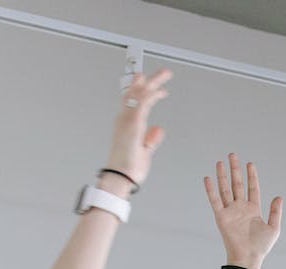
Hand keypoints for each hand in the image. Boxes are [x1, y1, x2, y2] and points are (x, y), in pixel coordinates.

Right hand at [104, 69, 171, 189]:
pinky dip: (149, 95)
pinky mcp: (132, 124)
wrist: (120, 177)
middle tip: (163, 73)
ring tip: (164, 75)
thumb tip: (158, 129)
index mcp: (126, 125)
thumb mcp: (144, 151)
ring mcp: (127, 121)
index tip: (153, 83)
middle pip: (135, 93)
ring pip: (139, 94)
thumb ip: (151, 139)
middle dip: (149, 81)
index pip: (133, 101)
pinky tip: (158, 91)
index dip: (142, 89)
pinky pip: (141, 105)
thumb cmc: (128, 168)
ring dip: (152, 83)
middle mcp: (124, 119)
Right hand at [204, 153, 281, 268]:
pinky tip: (208, 178)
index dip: (251, 176)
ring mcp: (230, 211)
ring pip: (225, 189)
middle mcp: (240, 208)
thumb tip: (278, 196)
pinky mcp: (221, 217)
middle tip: (233, 155)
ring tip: (220, 162)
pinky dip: (210, 190)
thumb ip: (275, 212)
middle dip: (235, 170)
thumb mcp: (274, 228)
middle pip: (237, 185)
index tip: (250, 164)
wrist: (248, 257)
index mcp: (253, 210)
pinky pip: (215, 200)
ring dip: (222, 176)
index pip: (252, 188)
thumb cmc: (261, 246)